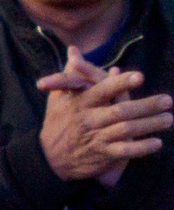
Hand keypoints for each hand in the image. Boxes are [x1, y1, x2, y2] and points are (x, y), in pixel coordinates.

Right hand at [36, 55, 171, 183]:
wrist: (48, 158)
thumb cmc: (58, 123)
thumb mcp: (58, 98)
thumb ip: (71, 74)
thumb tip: (74, 50)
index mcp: (81, 104)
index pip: (102, 91)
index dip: (120, 83)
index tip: (139, 77)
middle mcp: (89, 120)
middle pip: (121, 111)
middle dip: (146, 106)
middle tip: (168, 100)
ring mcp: (95, 138)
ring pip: (126, 130)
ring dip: (150, 125)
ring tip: (168, 119)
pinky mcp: (101, 155)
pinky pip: (124, 151)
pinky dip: (141, 148)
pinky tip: (157, 143)